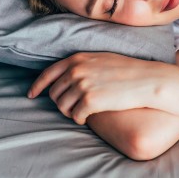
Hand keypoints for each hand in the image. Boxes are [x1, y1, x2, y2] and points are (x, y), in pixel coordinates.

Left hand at [27, 52, 167, 124]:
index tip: (32, 94)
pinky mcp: (89, 101)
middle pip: (54, 93)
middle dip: (61, 102)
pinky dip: (80, 118)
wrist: (146, 79)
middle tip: (74, 106)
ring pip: (62, 107)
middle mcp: (76, 70)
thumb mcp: (101, 59)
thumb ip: (81, 64)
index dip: (38, 85)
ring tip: (84, 110)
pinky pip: (75, 116)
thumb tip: (67, 75)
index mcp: (78, 59)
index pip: (48, 73)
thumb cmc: (127, 70)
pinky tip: (90, 115)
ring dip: (71, 111)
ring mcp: (82, 85)